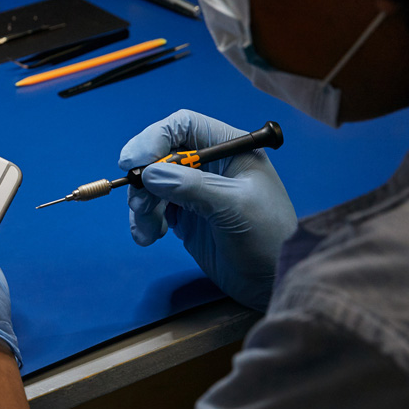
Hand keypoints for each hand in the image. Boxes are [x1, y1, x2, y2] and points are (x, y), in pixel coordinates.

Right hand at [118, 110, 295, 310]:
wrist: (272, 283)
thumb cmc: (268, 237)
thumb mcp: (234, 206)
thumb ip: (193, 187)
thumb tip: (151, 174)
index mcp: (228, 148)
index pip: (184, 126)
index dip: (155, 137)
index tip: (136, 161)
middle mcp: (208, 164)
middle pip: (160, 154)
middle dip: (144, 177)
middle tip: (140, 203)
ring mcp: (195, 190)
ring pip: (152, 183)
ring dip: (141, 204)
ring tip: (147, 230)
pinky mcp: (185, 215)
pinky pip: (153, 208)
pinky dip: (144, 220)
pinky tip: (149, 237)